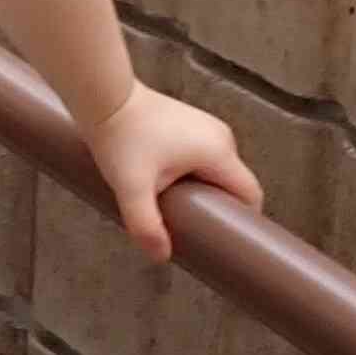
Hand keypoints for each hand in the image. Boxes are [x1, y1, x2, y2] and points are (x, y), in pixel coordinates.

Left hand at [84, 85, 261, 259]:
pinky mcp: (192, 123)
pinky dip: (194, 174)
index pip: (251, 194)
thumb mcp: (131, 187)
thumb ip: (146, 224)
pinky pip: (204, 157)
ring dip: (203, 190)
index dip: (242, 219)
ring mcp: (208, 127)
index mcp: (219, 152)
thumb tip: (161, 256)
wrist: (104, 98)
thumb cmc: (120, 137)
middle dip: (217, 207)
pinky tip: (170, 185)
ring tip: (177, 206)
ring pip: (217, 171)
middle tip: (192, 227)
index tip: (223, 238)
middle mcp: (222, 136)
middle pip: (233, 184)